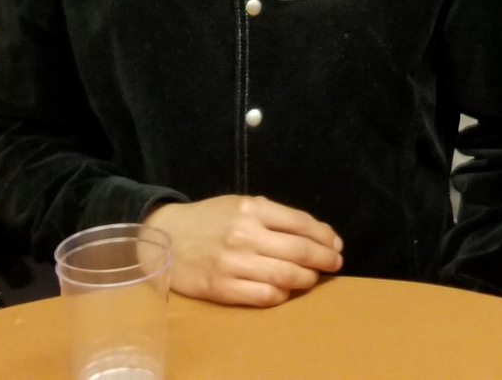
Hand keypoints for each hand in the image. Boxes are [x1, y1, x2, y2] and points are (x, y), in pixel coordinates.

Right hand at [145, 195, 342, 305]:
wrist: (165, 237)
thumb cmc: (209, 220)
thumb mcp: (241, 205)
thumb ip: (275, 217)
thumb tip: (318, 235)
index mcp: (252, 209)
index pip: (302, 223)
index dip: (325, 236)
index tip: (336, 245)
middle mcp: (245, 235)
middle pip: (300, 251)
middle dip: (325, 259)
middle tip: (334, 264)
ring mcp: (233, 263)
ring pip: (287, 277)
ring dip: (307, 279)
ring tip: (313, 278)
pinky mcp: (222, 288)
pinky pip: (265, 297)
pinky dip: (282, 296)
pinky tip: (285, 291)